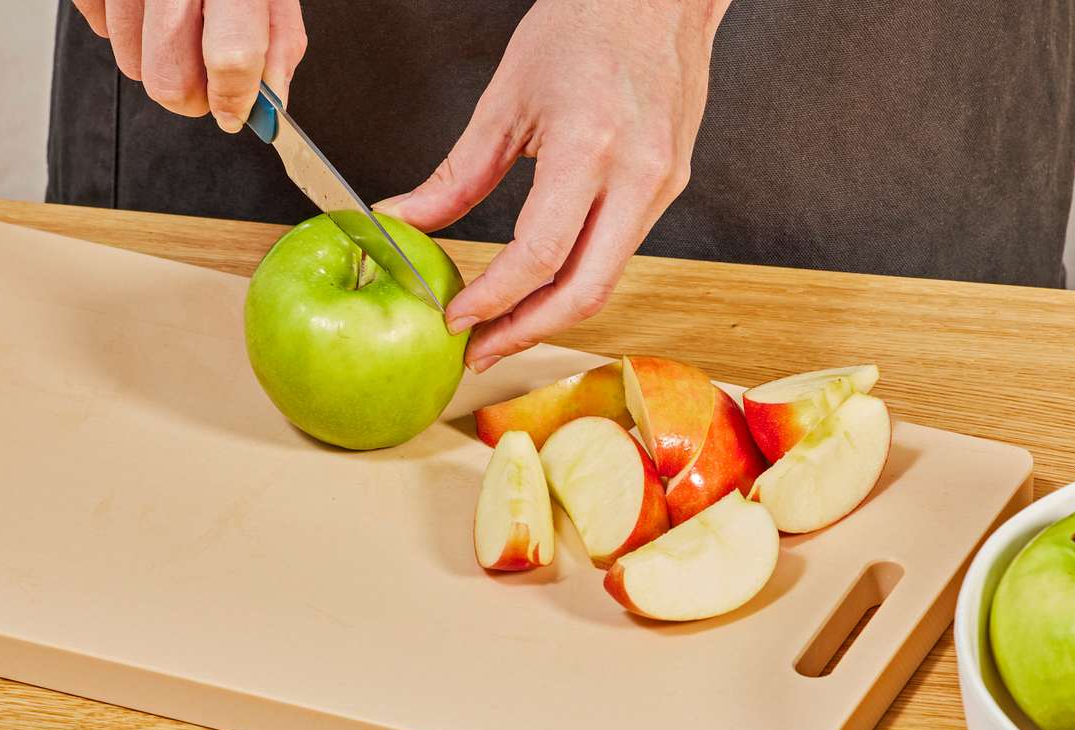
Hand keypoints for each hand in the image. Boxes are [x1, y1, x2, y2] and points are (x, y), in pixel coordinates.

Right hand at [72, 0, 306, 130]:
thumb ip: (277, 40)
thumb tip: (268, 100)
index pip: (231, 57)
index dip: (234, 98)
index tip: (235, 111)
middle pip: (169, 78)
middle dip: (192, 95)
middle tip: (207, 82)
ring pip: (131, 64)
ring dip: (157, 62)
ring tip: (178, 25)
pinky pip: (99, 29)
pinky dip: (125, 30)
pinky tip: (147, 5)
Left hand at [375, 0, 729, 372]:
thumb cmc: (586, 24)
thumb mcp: (505, 99)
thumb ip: (456, 176)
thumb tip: (404, 222)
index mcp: (591, 147)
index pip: (539, 254)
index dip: (493, 299)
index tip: (454, 319)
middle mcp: (637, 175)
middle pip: (584, 291)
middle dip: (524, 332)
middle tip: (477, 351)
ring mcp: (662, 186)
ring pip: (606, 280)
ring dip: (549, 315)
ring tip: (500, 329)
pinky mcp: (670, 187)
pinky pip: (618, 252)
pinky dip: (574, 280)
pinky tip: (538, 288)